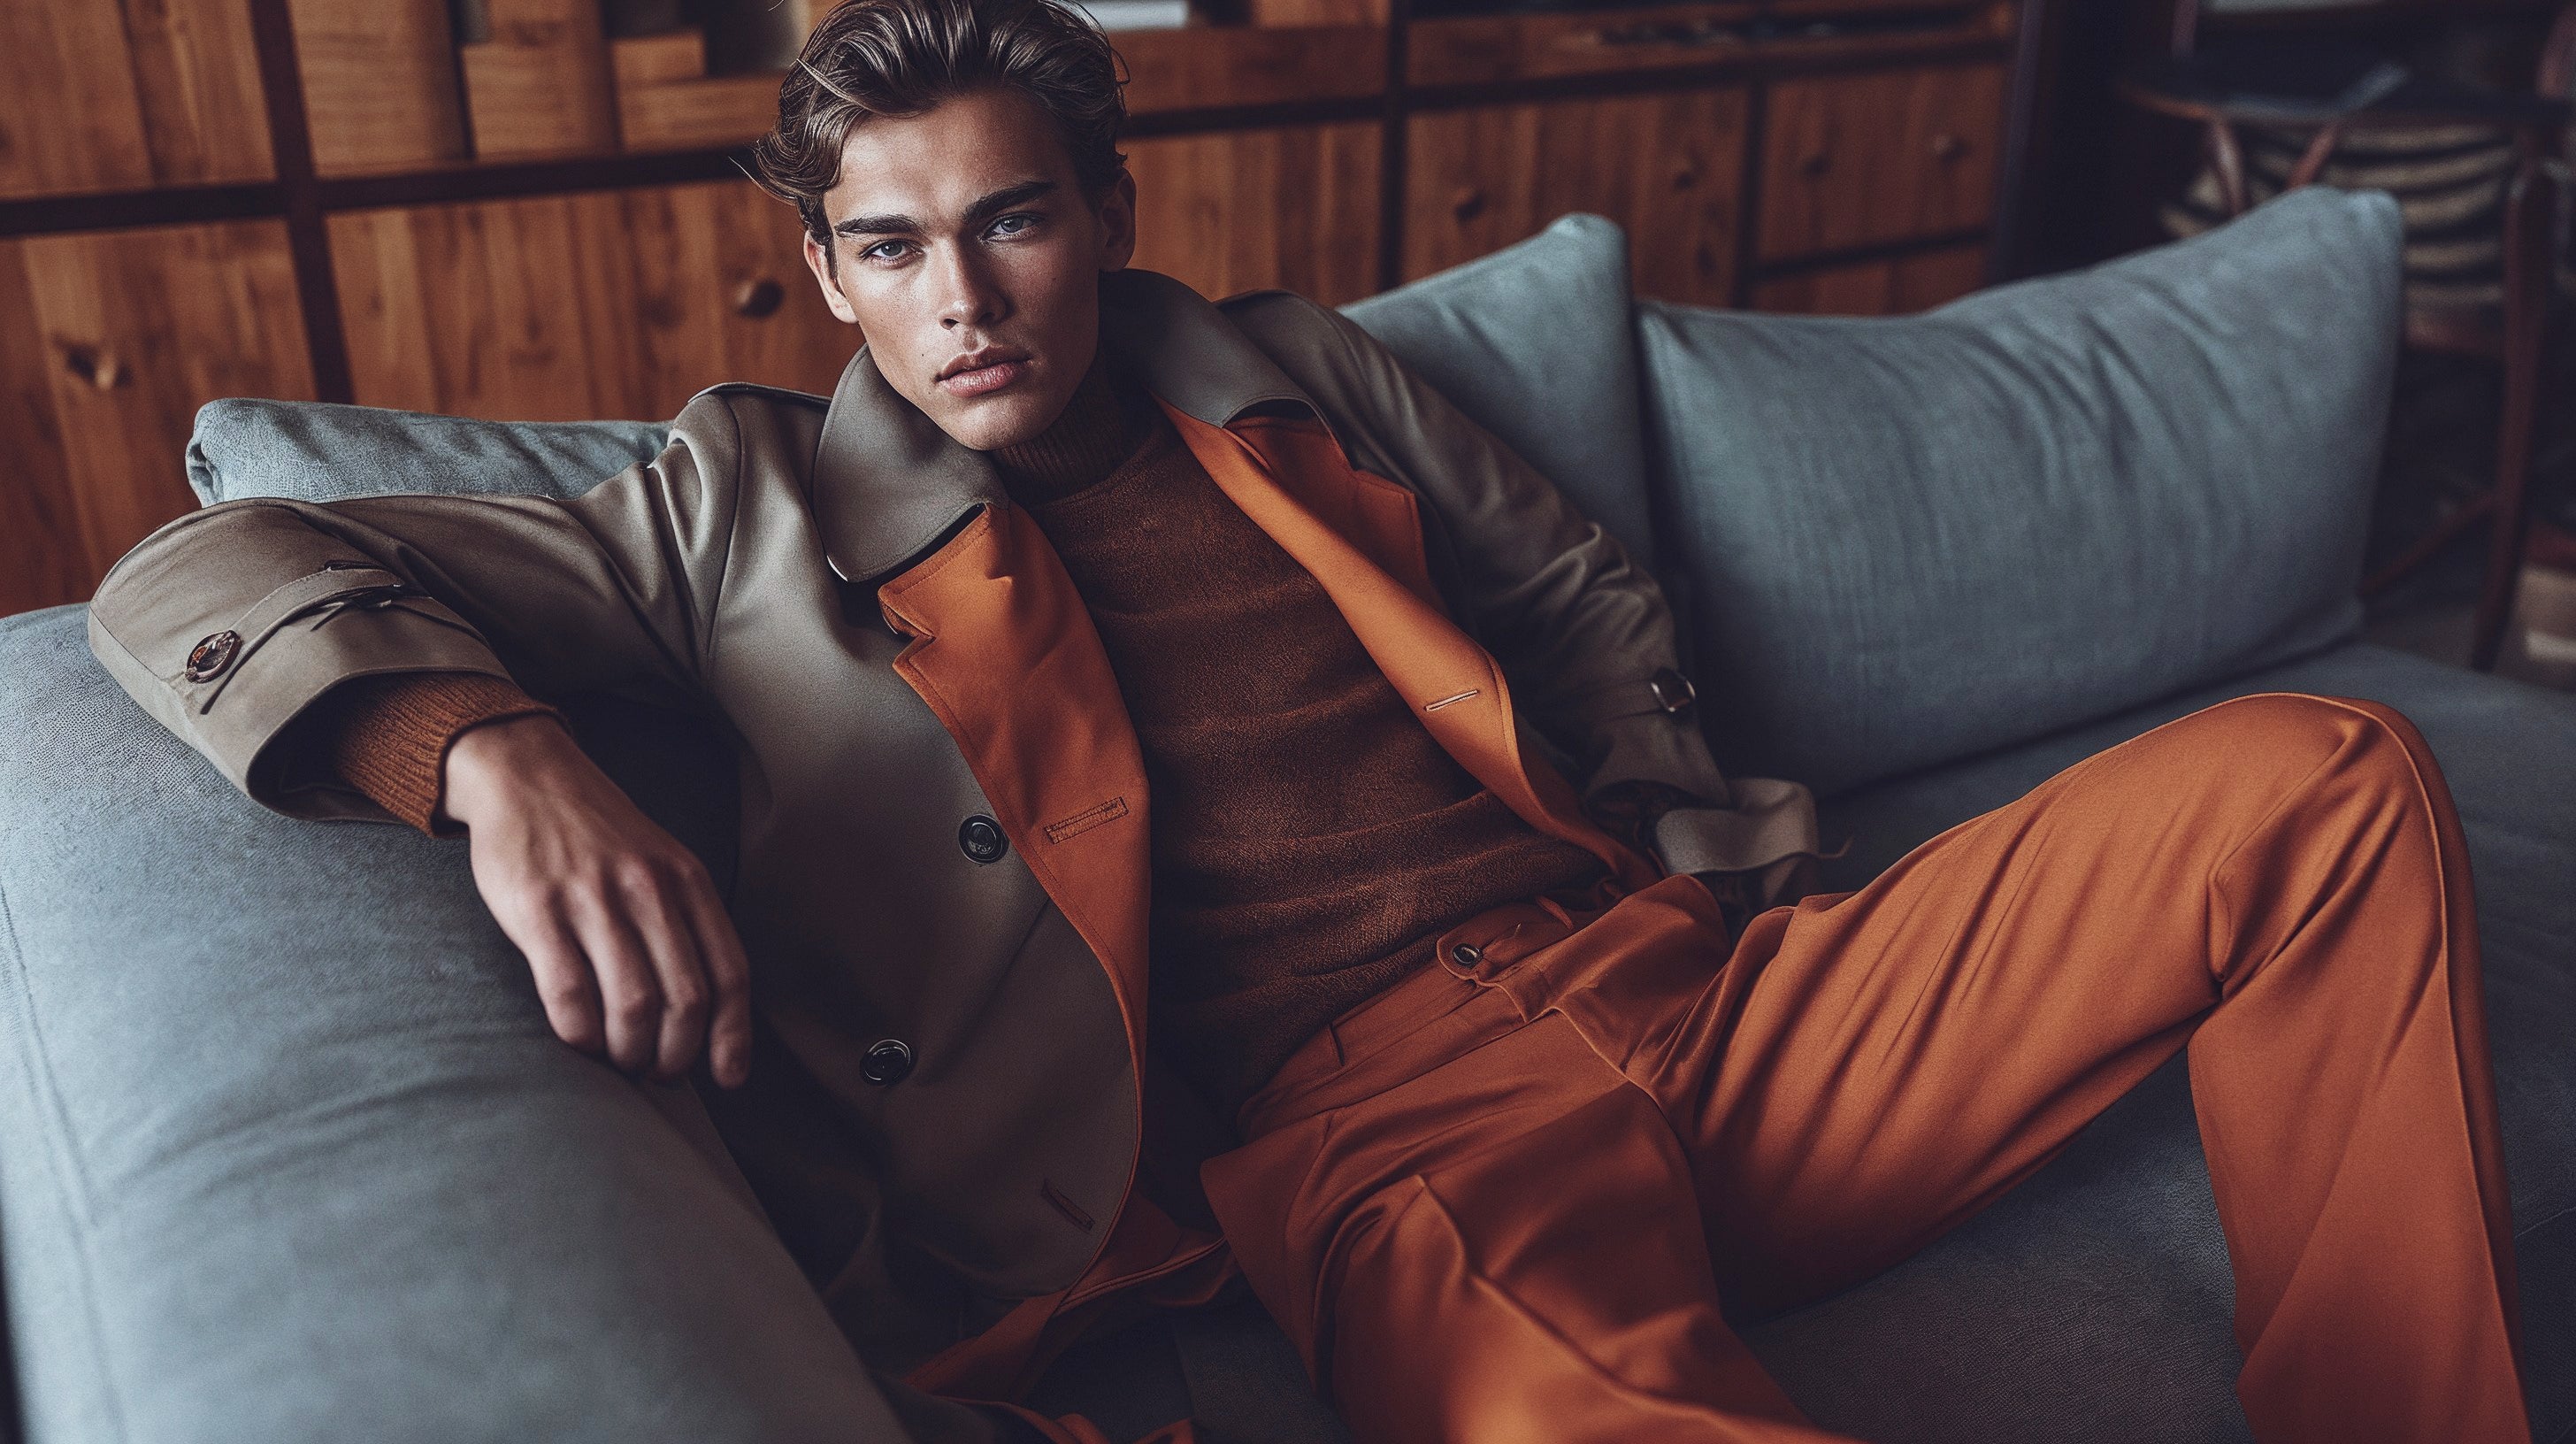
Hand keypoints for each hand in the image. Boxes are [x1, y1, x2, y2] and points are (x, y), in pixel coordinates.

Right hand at [439, 713, 751, 1087]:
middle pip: (687, 999)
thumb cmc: (599, 835)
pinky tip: (580, 1043)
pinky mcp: (538, 909)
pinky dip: (580, 1034)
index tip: (727, 1078)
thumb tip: (709, 1010)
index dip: (733, 1036)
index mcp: (689, 882)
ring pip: (634, 1004)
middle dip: (677, 1055)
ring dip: (630, 1052)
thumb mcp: (663, 863)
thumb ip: (687, 923)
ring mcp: (594, 899)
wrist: (528, 775)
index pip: (730, 974)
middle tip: (659, 1073)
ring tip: (621, 1062)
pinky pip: (569, 992)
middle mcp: (650, 890)